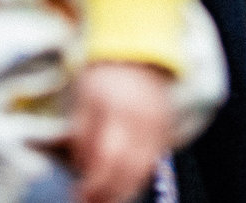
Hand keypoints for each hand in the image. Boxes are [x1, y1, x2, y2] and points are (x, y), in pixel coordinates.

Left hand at [68, 60, 174, 202]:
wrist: (139, 56)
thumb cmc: (106, 77)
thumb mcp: (85, 99)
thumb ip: (82, 134)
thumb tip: (81, 169)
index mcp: (119, 110)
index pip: (108, 157)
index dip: (94, 182)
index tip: (78, 194)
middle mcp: (144, 121)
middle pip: (130, 170)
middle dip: (109, 193)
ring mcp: (160, 127)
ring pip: (145, 170)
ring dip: (124, 190)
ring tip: (105, 199)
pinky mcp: (168, 132)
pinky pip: (154, 163)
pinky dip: (138, 178)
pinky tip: (122, 186)